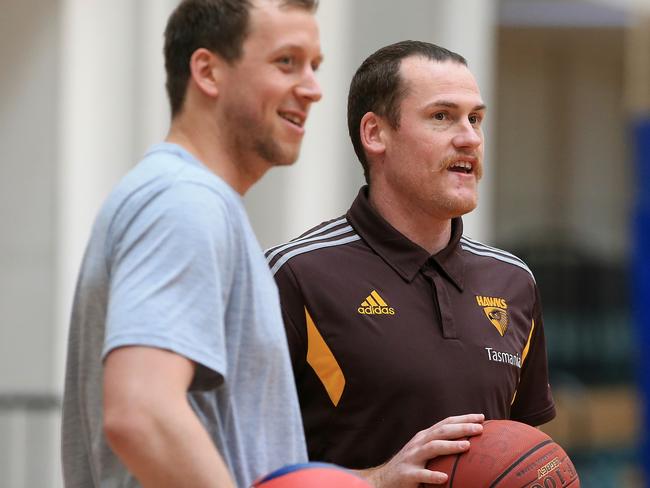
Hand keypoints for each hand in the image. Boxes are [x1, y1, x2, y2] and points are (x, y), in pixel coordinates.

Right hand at [358, 413, 483, 487]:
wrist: (384, 479)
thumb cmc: (411, 465)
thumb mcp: (425, 451)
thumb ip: (440, 445)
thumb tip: (469, 442)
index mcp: (424, 437)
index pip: (445, 423)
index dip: (463, 419)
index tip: (481, 417)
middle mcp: (418, 444)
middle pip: (441, 432)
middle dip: (461, 428)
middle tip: (479, 428)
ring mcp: (412, 458)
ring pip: (432, 448)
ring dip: (449, 446)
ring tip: (466, 446)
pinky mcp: (407, 474)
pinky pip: (421, 474)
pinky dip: (432, 475)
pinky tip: (445, 477)